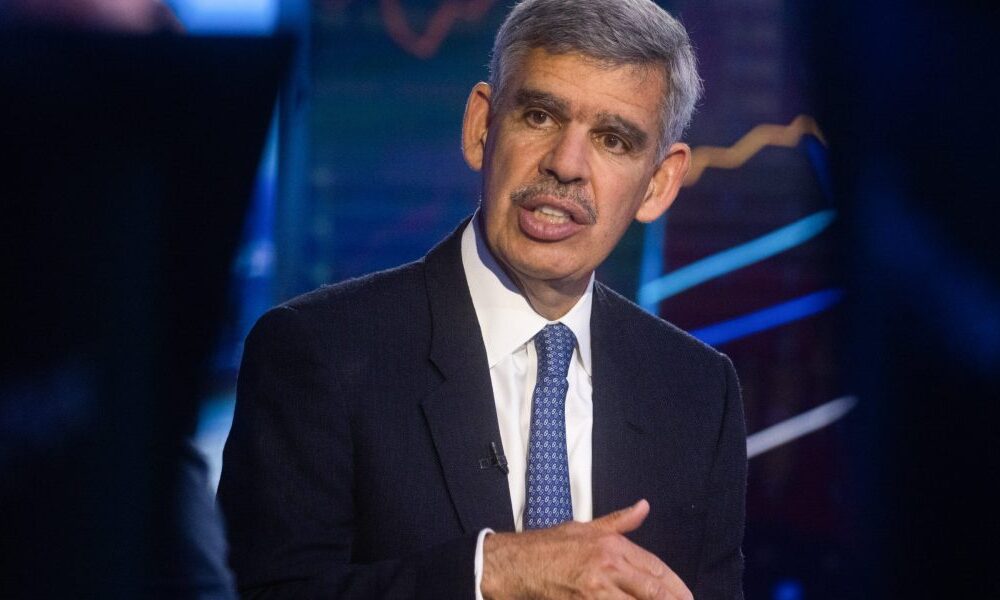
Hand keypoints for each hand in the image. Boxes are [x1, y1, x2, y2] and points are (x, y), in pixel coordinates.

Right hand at [481, 499, 691, 599]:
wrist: (516, 564)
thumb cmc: (549, 545)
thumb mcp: (587, 527)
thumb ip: (619, 521)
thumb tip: (644, 507)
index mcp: (612, 545)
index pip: (656, 568)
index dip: (676, 587)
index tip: (688, 598)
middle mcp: (609, 565)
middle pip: (653, 591)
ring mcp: (597, 589)